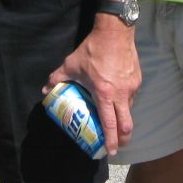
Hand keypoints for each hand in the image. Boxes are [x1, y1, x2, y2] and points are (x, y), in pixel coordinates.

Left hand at [45, 16, 139, 155]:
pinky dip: (125, 103)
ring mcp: (131, 87)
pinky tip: (118, 100)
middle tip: (117, 145)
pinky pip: (131, 97)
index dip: (110, 140)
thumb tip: (45, 90)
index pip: (110, 123)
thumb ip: (58, 78)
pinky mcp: (137, 79)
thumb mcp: (71, 64)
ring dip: (123, 120)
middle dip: (123, 138)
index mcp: (105, 93)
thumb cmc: (92, 49)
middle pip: (126, 124)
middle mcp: (121, 93)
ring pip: (129, 110)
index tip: (111, 151)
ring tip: (116, 124)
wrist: (115, 31)